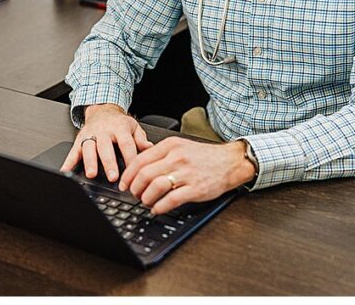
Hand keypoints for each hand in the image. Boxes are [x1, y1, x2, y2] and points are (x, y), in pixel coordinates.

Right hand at [61, 103, 153, 181]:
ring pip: (89, 148)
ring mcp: (90, 135)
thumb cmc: (119, 122)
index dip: (130, 157)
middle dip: (109, 163)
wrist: (102, 109)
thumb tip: (149, 148)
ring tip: (92, 174)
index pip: (126, 144)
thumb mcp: (134, 127)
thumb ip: (141, 139)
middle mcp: (104, 131)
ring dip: (90, 162)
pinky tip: (66, 170)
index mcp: (120, 128)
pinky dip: (69, 161)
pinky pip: (73, 151)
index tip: (133, 171)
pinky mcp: (79, 139)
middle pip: (106, 148)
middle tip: (113, 177)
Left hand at [119, 137, 255, 214]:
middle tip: (134, 194)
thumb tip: (139, 167)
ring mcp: (187, 173)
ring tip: (146, 202)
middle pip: (144, 174)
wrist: (231, 162)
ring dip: (145, 198)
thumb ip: (161, 154)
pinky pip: (170, 200)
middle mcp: (178, 158)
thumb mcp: (181, 147)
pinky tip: (157, 208)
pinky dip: (159, 207)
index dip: (128, 175)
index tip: (124, 184)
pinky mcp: (195, 189)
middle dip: (134, 188)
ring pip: (155, 187)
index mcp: (171, 146)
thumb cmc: (206, 157)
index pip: (140, 160)